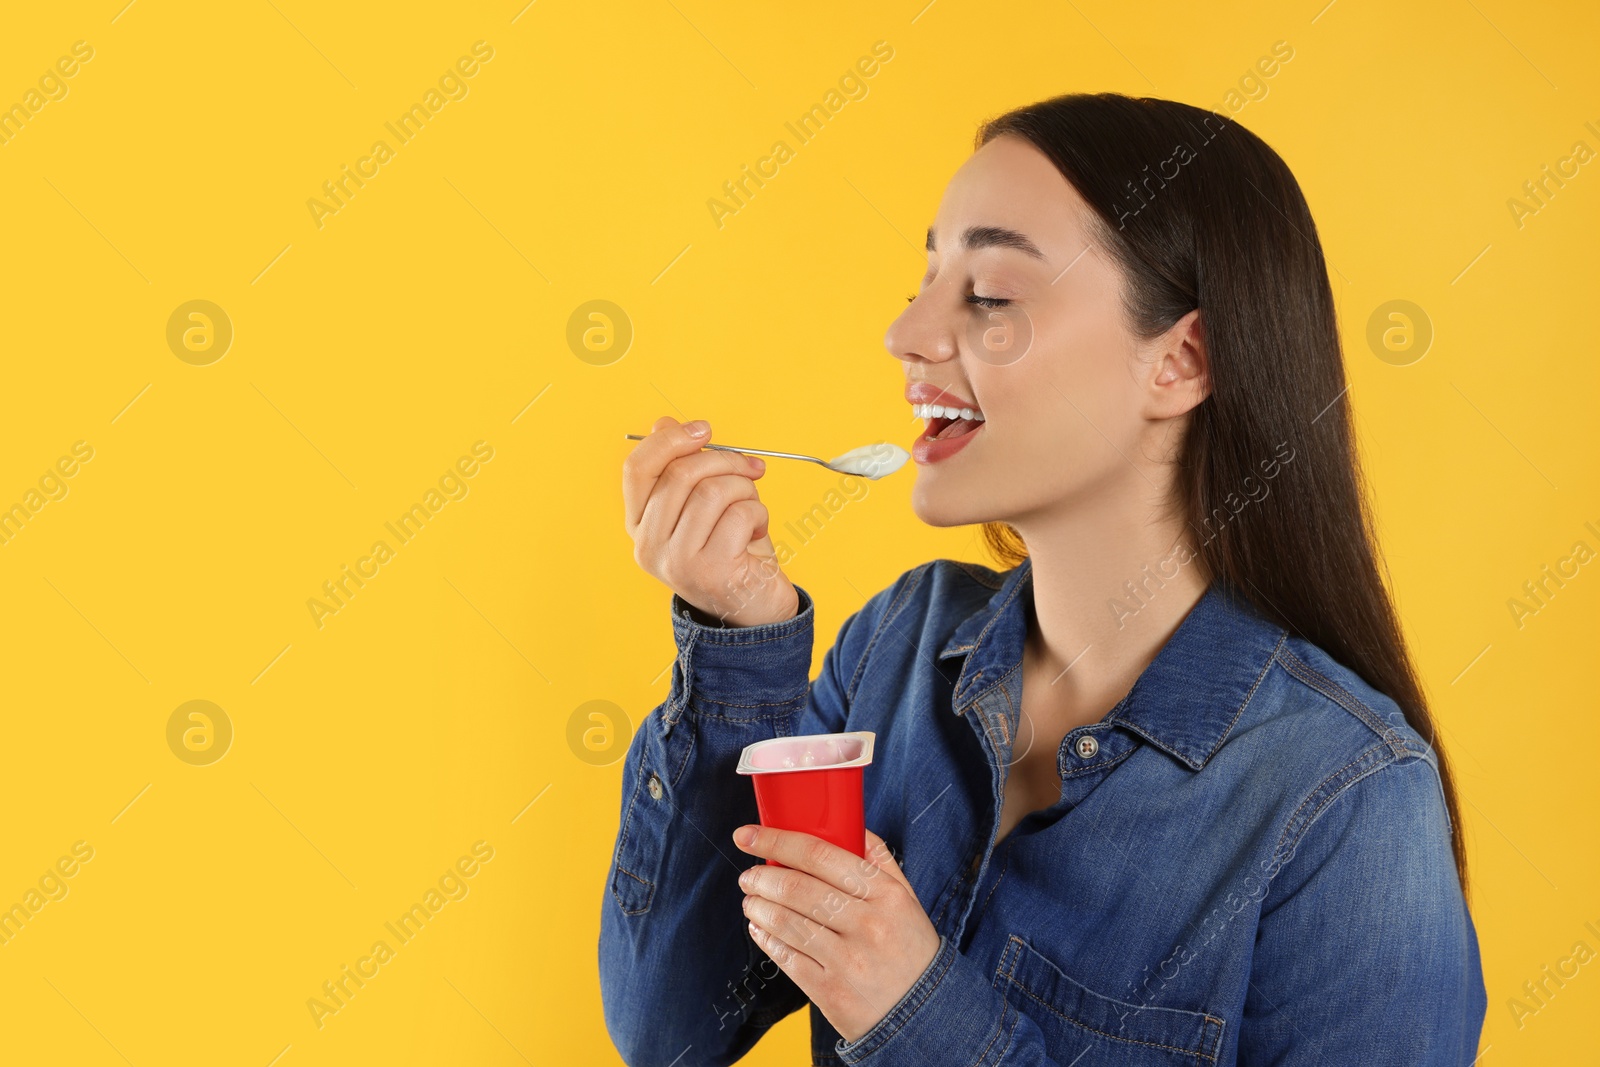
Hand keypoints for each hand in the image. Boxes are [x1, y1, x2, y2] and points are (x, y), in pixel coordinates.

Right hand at [623, 415, 798, 627]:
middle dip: (724, 460)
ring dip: (745, 489)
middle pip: (680, 474)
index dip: (671, 440)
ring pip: (712, 491)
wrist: (755, 608)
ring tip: (752, 507)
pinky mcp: (710, 570)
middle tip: (751, 468)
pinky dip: (758, 513)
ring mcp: (677, 561)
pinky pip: (738, 514)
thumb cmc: (731, 550)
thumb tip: (663, 423)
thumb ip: (681, 467)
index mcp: (640, 525)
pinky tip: (757, 531)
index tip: (704, 430)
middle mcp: (649, 545)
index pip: (638, 469)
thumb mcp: (703, 504)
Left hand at [733, 824, 939, 1043]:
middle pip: (797, 888)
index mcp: (885, 893)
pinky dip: (766, 939)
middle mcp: (867, 924)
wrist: (923, 1013)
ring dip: (759, 907)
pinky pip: (786, 958)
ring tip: (752, 901)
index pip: (820, 855)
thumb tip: (847, 825)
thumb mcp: (906, 898)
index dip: (778, 840)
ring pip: (786, 922)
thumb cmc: (910, 948)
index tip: (750, 834)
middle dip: (761, 877)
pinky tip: (761, 929)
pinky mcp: (830, 991)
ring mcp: (847, 960)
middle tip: (749, 875)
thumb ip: (878, 858)